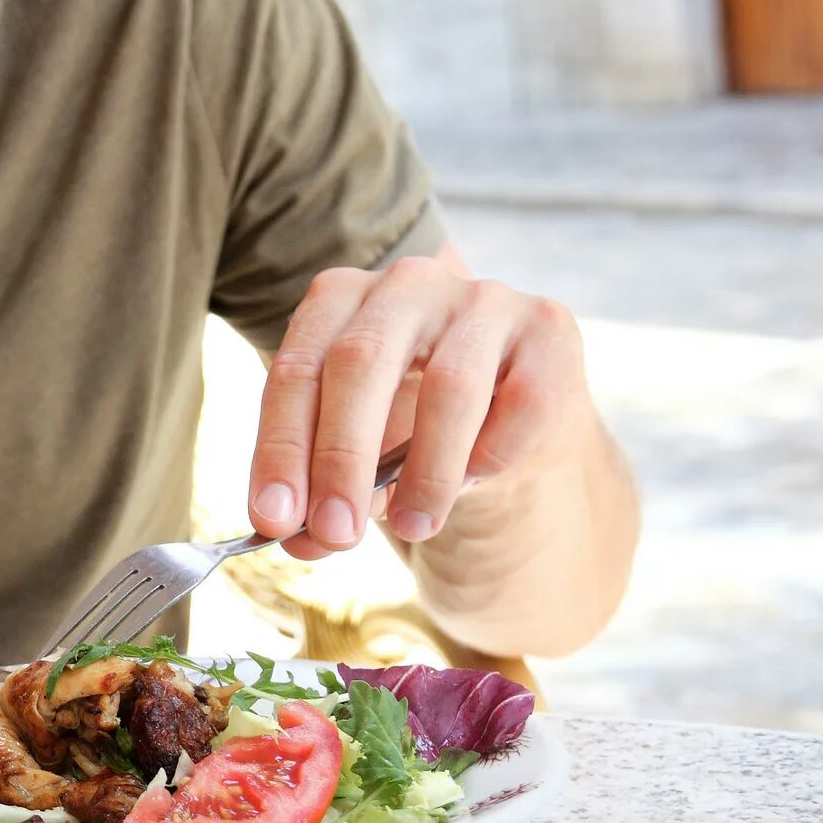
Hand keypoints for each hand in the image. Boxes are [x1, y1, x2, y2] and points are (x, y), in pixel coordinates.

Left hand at [246, 254, 589, 558]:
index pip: (296, 369)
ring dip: (426, 471)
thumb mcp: (356, 454)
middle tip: (334, 533)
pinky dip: (494, 453)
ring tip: (411, 527)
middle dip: (341, 457)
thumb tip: (298, 540)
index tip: (272, 518)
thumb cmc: (410, 430)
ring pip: (450, 385)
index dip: (281, 446)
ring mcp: (484, 298)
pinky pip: (524, 401)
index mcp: (340, 297)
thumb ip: (323, 493)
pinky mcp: (550, 329)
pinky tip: (476, 481)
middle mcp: (407, 282)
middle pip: (361, 361)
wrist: (507, 419)